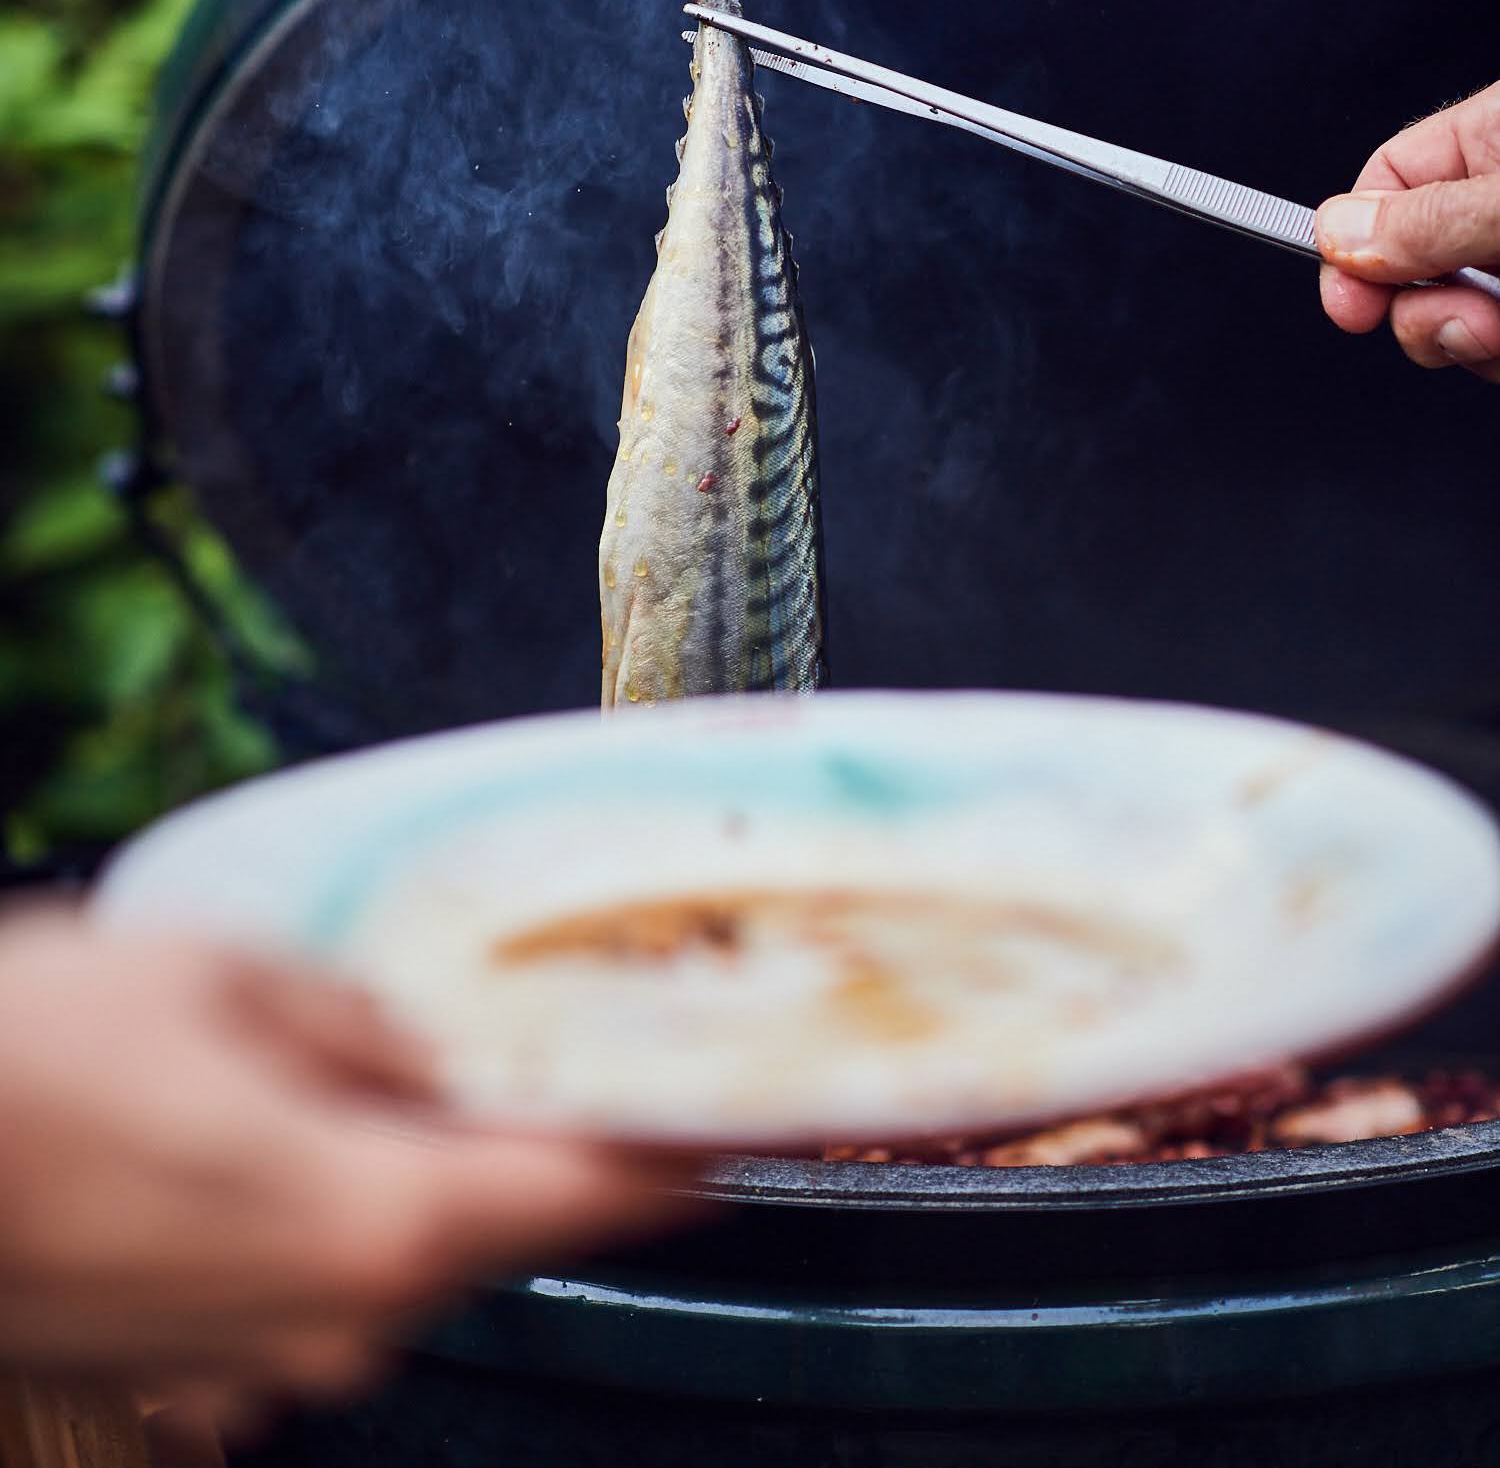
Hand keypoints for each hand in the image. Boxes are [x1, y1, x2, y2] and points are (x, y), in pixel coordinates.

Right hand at [0, 912, 690, 1421]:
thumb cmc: (22, 1066)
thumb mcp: (217, 978)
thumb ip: (356, 1020)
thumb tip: (422, 1045)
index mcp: (373, 1221)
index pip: (588, 1195)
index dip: (682, 1153)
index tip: (747, 1120)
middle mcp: (332, 1324)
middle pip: (497, 1228)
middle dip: (546, 1143)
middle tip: (582, 1050)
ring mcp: (253, 1365)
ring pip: (395, 1253)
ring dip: (424, 1166)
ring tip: (416, 1063)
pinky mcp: (183, 1372)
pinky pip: (303, 1280)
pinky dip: (328, 1206)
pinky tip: (284, 1125)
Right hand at [1315, 80, 1499, 381]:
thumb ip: (1434, 217)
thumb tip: (1339, 232)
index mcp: (1495, 136)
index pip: (1389, 176)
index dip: (1354, 241)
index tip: (1348, 304)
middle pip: (1411, 263)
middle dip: (1424, 310)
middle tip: (1467, 323)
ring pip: (1456, 319)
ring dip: (1472, 345)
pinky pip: (1494, 351)